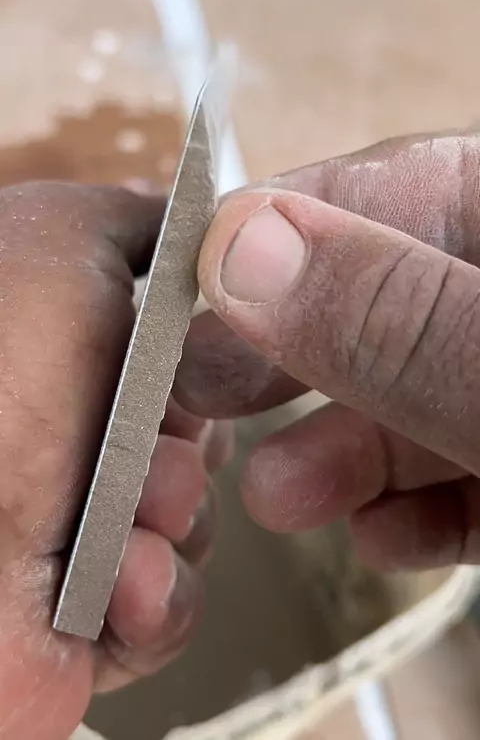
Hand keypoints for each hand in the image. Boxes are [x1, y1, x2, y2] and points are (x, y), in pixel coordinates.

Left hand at [0, 182, 231, 739]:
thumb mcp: (55, 240)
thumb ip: (126, 220)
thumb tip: (176, 217)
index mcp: (67, 365)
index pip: (179, 363)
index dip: (208, 365)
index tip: (201, 359)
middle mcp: (71, 444)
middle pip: (198, 442)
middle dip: (192, 441)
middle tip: (152, 437)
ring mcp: (78, 533)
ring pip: (195, 524)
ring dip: (175, 511)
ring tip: (129, 509)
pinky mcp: (85, 622)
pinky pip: (170, 607)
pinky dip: (155, 592)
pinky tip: (121, 576)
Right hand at [175, 132, 479, 571]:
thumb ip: (393, 315)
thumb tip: (242, 248)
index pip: (387, 186)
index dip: (278, 226)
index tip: (191, 273)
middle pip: (390, 302)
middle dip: (292, 354)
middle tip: (204, 385)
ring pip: (428, 397)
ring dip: (345, 453)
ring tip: (276, 494)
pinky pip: (475, 475)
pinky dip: (424, 508)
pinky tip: (382, 533)